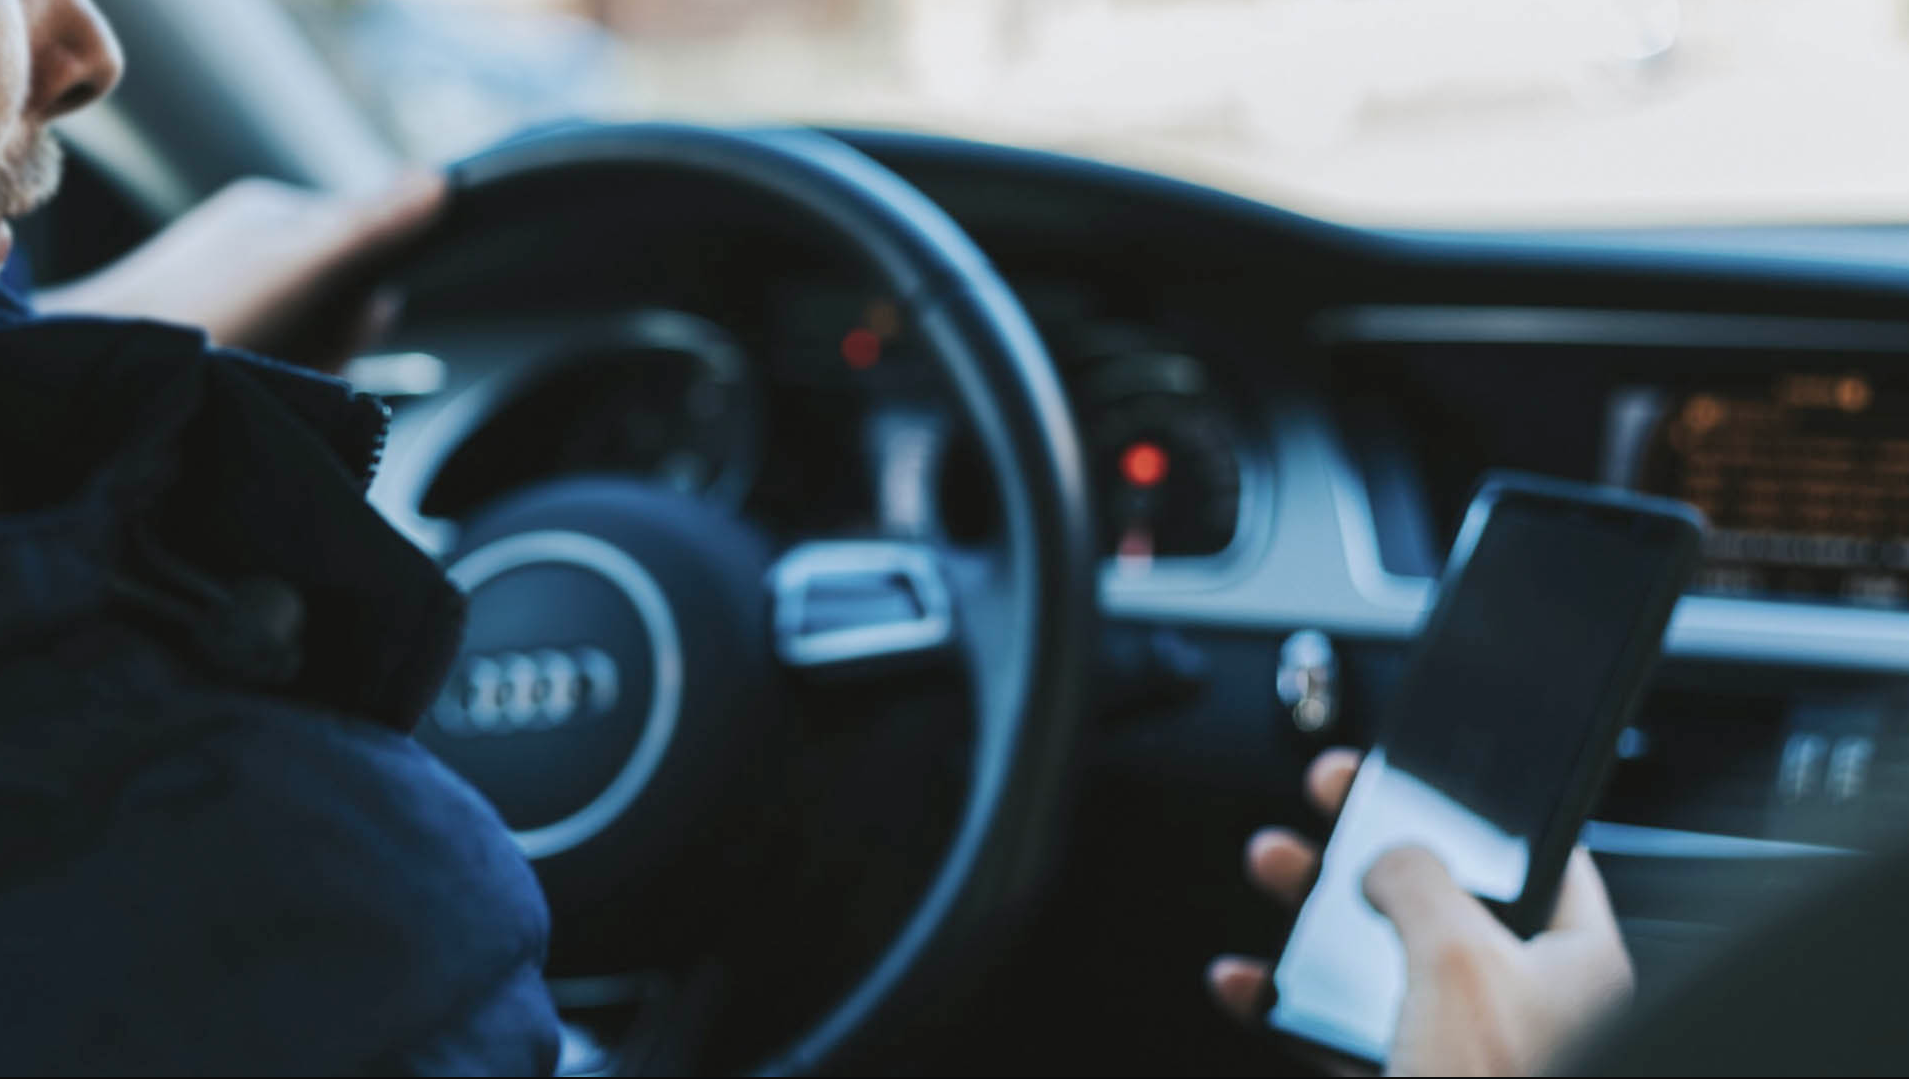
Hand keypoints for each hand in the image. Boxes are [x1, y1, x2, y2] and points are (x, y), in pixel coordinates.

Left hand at [37, 171, 445, 371]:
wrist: (113, 368)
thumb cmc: (204, 309)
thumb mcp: (304, 262)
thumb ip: (372, 225)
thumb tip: (440, 182)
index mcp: (274, 213)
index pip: (368, 239)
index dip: (374, 289)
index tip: (356, 315)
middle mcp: (256, 249)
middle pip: (346, 297)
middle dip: (342, 335)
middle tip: (309, 349)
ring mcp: (237, 296)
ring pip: (319, 336)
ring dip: (315, 363)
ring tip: (275, 369)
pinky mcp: (223, 340)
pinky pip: (287, 362)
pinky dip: (286, 379)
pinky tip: (258, 381)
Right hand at [1207, 749, 1634, 1075]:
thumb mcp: (1458, 960)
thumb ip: (1422, 882)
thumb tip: (1392, 855)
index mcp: (1576, 964)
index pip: (1539, 856)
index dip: (1475, 807)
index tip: (1417, 772)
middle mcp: (1527, 1005)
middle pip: (1442, 897)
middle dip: (1369, 846)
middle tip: (1326, 801)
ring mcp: (1467, 1052)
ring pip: (1383, 958)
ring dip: (1316, 913)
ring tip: (1272, 866)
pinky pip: (1343, 1033)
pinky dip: (1287, 1002)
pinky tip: (1248, 983)